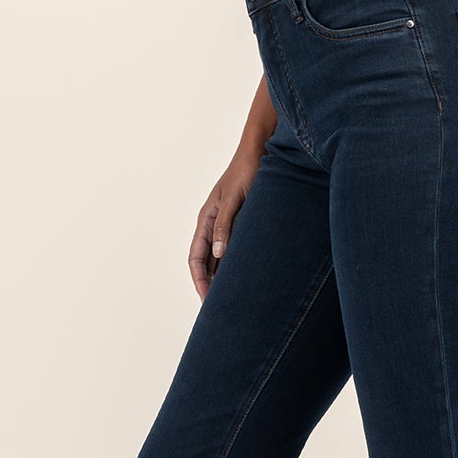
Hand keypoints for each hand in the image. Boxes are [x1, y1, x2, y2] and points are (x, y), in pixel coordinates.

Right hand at [189, 145, 261, 299]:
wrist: (262, 150)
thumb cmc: (247, 171)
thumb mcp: (235, 199)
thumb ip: (225, 226)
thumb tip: (218, 254)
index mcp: (206, 219)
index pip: (196, 258)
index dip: (199, 281)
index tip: (206, 301)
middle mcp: (214, 224)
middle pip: (206, 262)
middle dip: (210, 284)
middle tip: (219, 307)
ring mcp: (227, 224)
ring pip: (220, 257)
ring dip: (224, 276)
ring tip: (233, 297)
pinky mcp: (242, 221)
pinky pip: (235, 248)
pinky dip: (237, 263)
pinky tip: (247, 275)